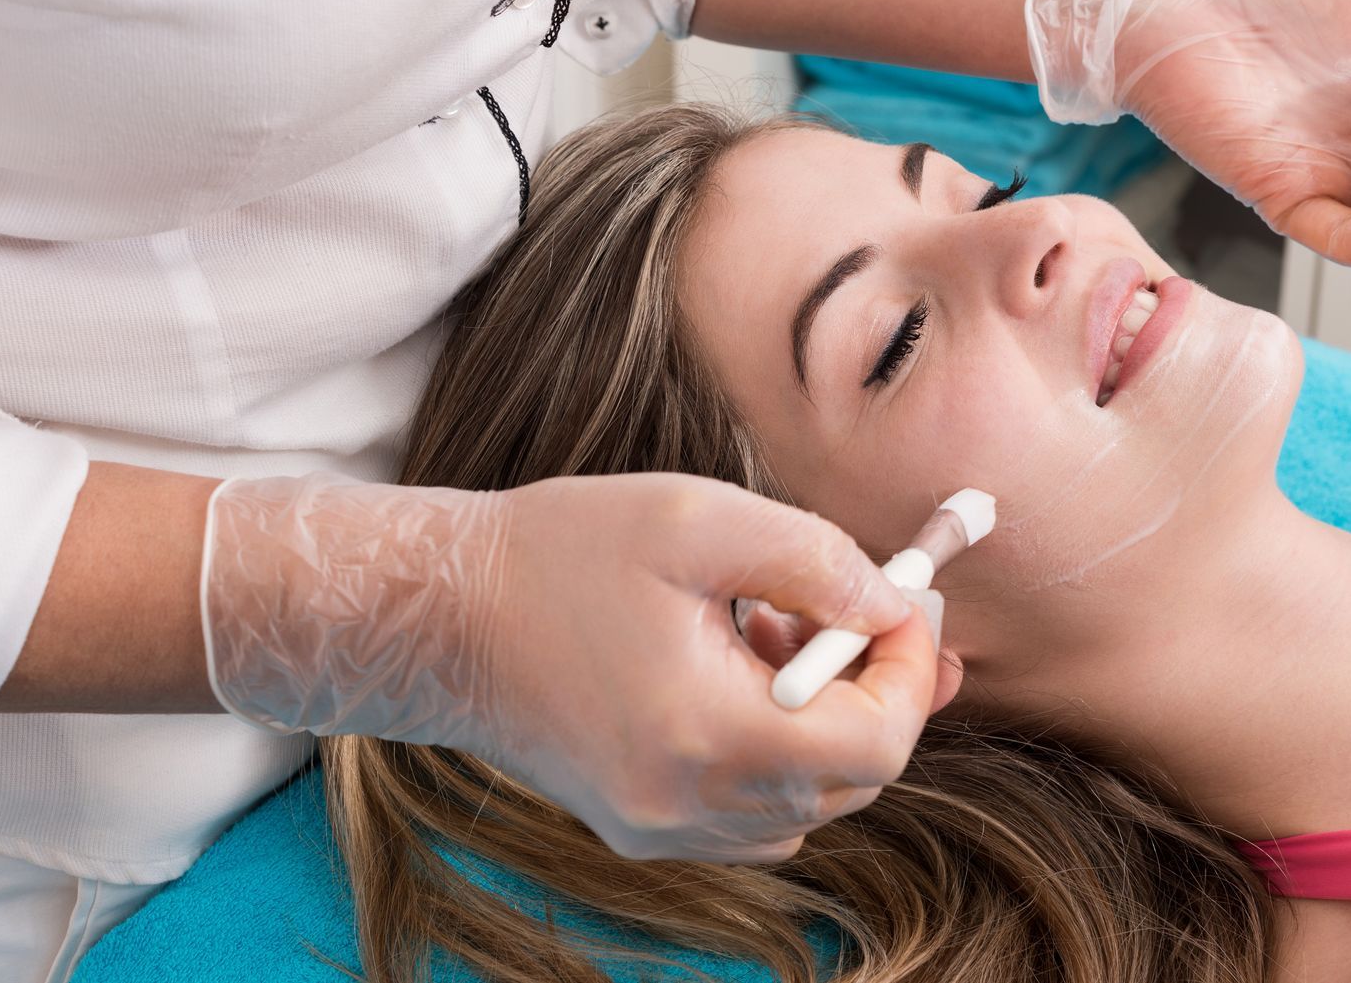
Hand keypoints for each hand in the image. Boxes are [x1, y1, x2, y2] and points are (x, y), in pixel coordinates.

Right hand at [201, 472, 939, 862]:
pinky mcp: (641, 827)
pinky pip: (755, 814)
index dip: (910, 671)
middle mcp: (692, 808)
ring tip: (776, 630)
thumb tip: (898, 605)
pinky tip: (737, 676)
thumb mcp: (699, 519)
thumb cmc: (559, 553)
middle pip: (854, 781)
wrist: (440, 618)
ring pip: (809, 800)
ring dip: (825, 719)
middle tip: (862, 606)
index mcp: (710, 737)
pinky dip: (776, 752)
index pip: (876, 744)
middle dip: (875, 688)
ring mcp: (664, 830)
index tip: (906, 604)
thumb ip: (817, 562)